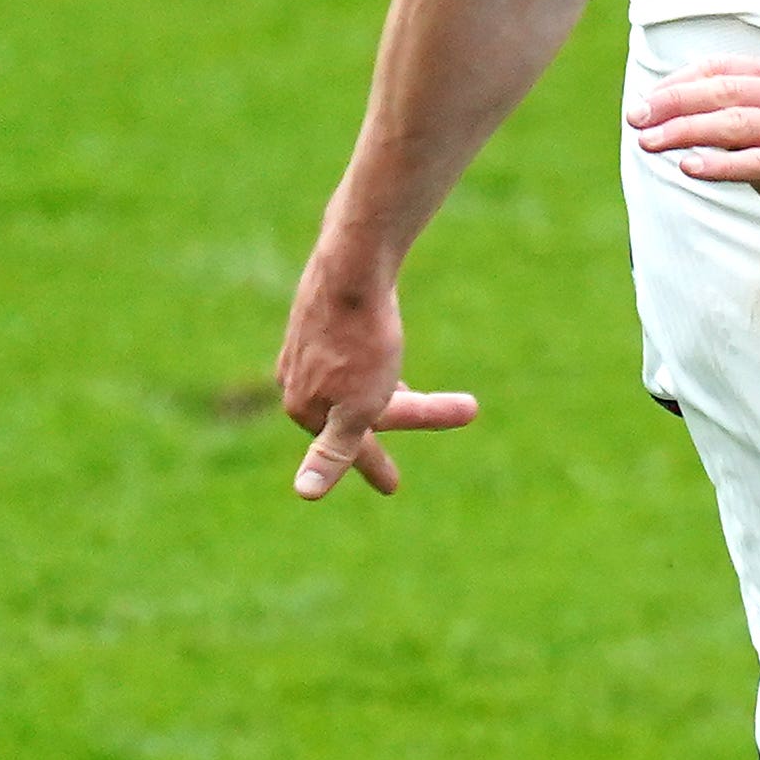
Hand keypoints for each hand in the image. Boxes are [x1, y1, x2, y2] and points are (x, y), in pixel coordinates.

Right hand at [275, 249, 479, 499]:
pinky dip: (371, 368)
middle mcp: (294, 381)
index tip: (393, 487)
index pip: (353, 447)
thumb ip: (337, 451)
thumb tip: (304, 492)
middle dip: (413, 413)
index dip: (377, 466)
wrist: (355, 266)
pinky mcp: (318, 319)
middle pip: (361, 411)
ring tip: (415, 391)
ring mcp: (303, 349)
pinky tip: (381, 361)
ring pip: (356, 383)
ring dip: (391, 392)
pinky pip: (349, 357)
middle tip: (465, 408)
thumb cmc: (363, 342)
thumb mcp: (359, 407)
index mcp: (304, 408)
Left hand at [629, 59, 759, 257]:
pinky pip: (759, 162)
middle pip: (724, 91)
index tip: (645, 103)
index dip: (678, 82)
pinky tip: (690, 169)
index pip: (724, 70)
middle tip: (635, 120)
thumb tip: (685, 129)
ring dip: (686, 132)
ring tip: (649, 144)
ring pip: (736, 122)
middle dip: (672, 103)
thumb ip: (746, 130)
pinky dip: (721, 165)